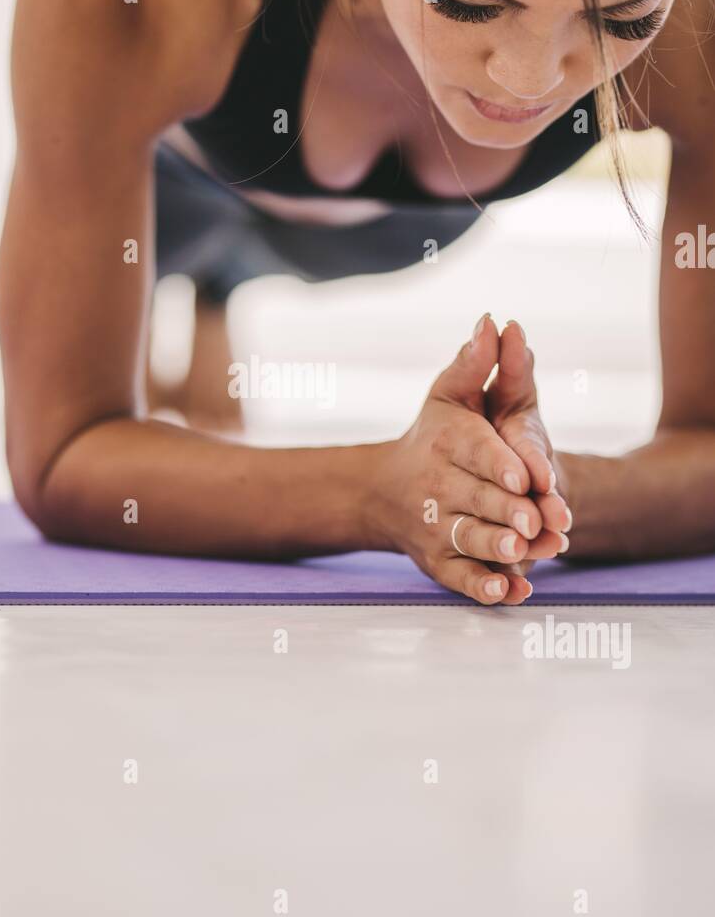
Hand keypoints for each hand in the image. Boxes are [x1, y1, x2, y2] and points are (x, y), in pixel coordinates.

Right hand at [370, 314, 564, 604]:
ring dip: (494, 551)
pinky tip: (510, 595)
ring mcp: (436, 529)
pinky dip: (483, 590)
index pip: (473, 451)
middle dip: (504, 511)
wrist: (383, 492)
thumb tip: (493, 322)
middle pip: (475, 500)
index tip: (524, 474)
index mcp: (444, 443)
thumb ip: (475, 364)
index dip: (498, 463)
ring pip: (468, 541)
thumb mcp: (448, 394)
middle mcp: (436, 488)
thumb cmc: (432, 435)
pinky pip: (460, 580)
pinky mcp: (437, 563)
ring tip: (521, 554)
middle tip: (532, 522)